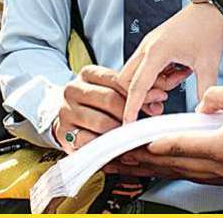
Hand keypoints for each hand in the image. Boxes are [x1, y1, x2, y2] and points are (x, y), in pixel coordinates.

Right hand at [54, 66, 169, 152]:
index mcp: (86, 74)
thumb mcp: (112, 89)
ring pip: (102, 122)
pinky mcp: (63, 133)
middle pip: (110, 100)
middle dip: (133, 112)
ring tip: (135, 135)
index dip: (140, 91)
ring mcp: (66, 111)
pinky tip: (119, 148)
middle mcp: (73, 90)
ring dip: (122, 132)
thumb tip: (159, 98)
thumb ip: (135, 91)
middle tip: (150, 121)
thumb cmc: (95, 103)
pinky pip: (91, 142)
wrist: (66, 117)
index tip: (159, 99)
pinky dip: (107, 147)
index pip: (117, 80)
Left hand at [105, 86, 222, 183]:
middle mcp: (219, 167)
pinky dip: (178, 169)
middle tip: (117, 159)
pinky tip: (169, 166)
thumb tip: (201, 104)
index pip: (174, 145)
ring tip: (134, 165)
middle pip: (172, 165)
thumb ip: (215, 96)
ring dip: (156, 168)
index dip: (148, 144)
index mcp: (220, 147)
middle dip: (142, 162)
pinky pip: (198, 174)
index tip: (127, 144)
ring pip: (183, 172)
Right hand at [118, 2, 222, 122]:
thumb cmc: (209, 28)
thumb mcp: (209, 64)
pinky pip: (147, 67)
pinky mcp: (155, 45)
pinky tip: (178, 72)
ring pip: (137, 75)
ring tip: (179, 79)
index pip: (137, 85)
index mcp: (157, 51)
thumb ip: (204, 91)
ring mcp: (149, 45)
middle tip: (165, 99)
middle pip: (128, 80)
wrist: (214, 7)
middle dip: (143, 95)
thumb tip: (201, 111)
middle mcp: (148, 47)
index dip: (131, 106)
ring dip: (154, 85)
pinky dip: (158, 76)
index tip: (127, 123)